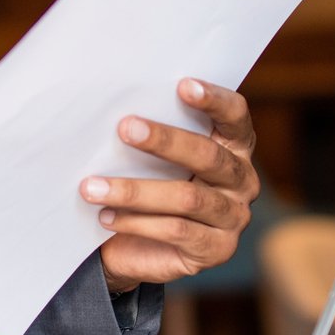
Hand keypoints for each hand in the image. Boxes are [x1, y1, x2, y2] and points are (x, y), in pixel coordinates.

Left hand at [82, 78, 258, 289]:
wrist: (138, 247)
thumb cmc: (147, 184)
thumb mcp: (152, 157)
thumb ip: (152, 134)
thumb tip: (113, 110)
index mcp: (234, 146)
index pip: (235, 116)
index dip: (214, 100)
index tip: (183, 85)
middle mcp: (242, 180)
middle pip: (208, 156)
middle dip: (164, 141)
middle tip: (124, 128)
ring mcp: (233, 217)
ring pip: (187, 198)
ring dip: (134, 191)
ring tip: (92, 187)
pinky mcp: (217, 250)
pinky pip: (176, 231)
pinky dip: (136, 222)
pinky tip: (106, 216)